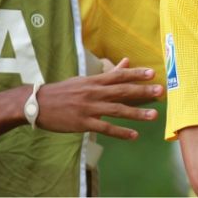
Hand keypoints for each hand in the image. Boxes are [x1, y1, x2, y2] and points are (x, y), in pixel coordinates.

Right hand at [34, 58, 163, 138]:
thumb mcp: (85, 80)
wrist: (37, 104)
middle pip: (122, 91)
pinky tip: (134, 135)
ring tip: (154, 115)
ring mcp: (88, 108)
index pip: (119, 75)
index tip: (152, 72)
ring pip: (117, 110)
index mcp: (94, 80)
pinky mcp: (83, 123)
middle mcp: (93, 92)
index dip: (136, 73)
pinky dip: (120, 132)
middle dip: (142, 91)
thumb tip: (126, 62)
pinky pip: (105, 128)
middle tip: (160, 91)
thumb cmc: (64, 91)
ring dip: (136, 113)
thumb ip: (108, 73)